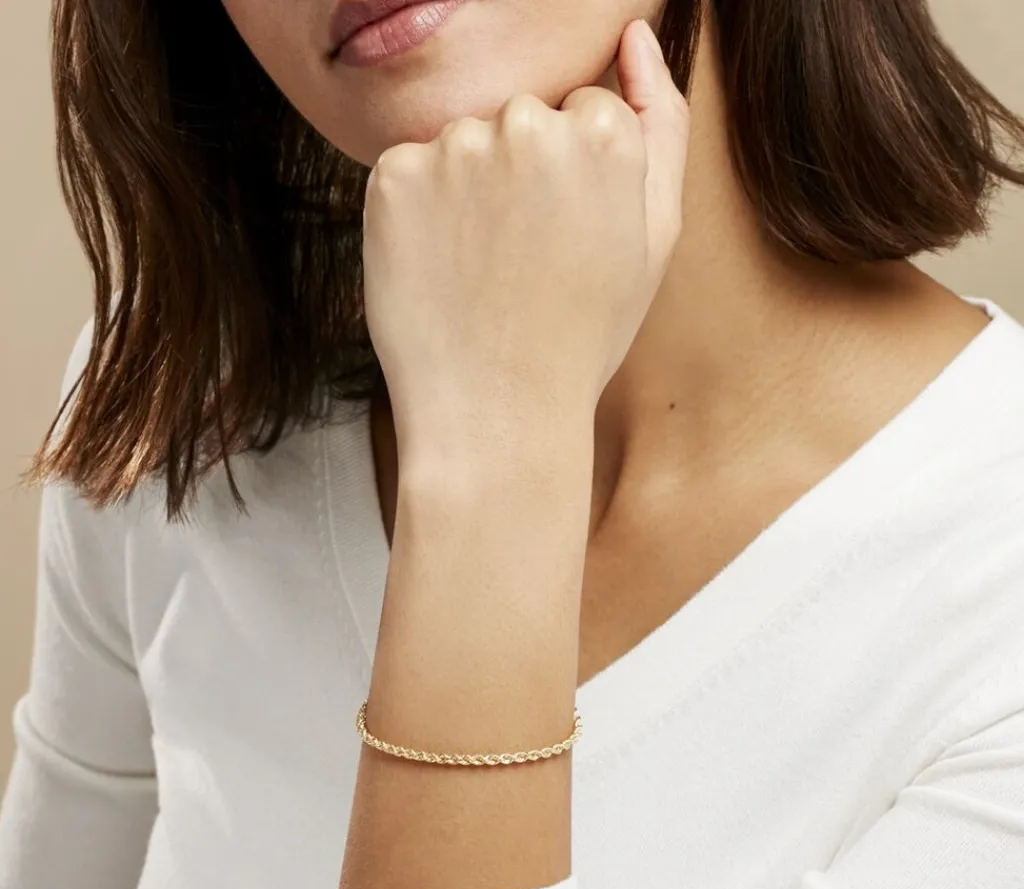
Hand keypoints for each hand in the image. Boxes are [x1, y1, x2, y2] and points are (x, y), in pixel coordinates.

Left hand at [361, 18, 689, 466]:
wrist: (497, 414)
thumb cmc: (583, 334)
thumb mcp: (654, 239)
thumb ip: (662, 124)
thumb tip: (638, 37)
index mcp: (605, 135)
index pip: (587, 113)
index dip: (578, 184)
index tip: (570, 241)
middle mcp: (528, 125)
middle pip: (523, 118)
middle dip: (524, 174)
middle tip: (525, 262)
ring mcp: (454, 148)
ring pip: (464, 141)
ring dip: (469, 189)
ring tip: (482, 270)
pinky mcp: (392, 176)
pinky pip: (410, 167)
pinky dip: (421, 210)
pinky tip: (441, 266)